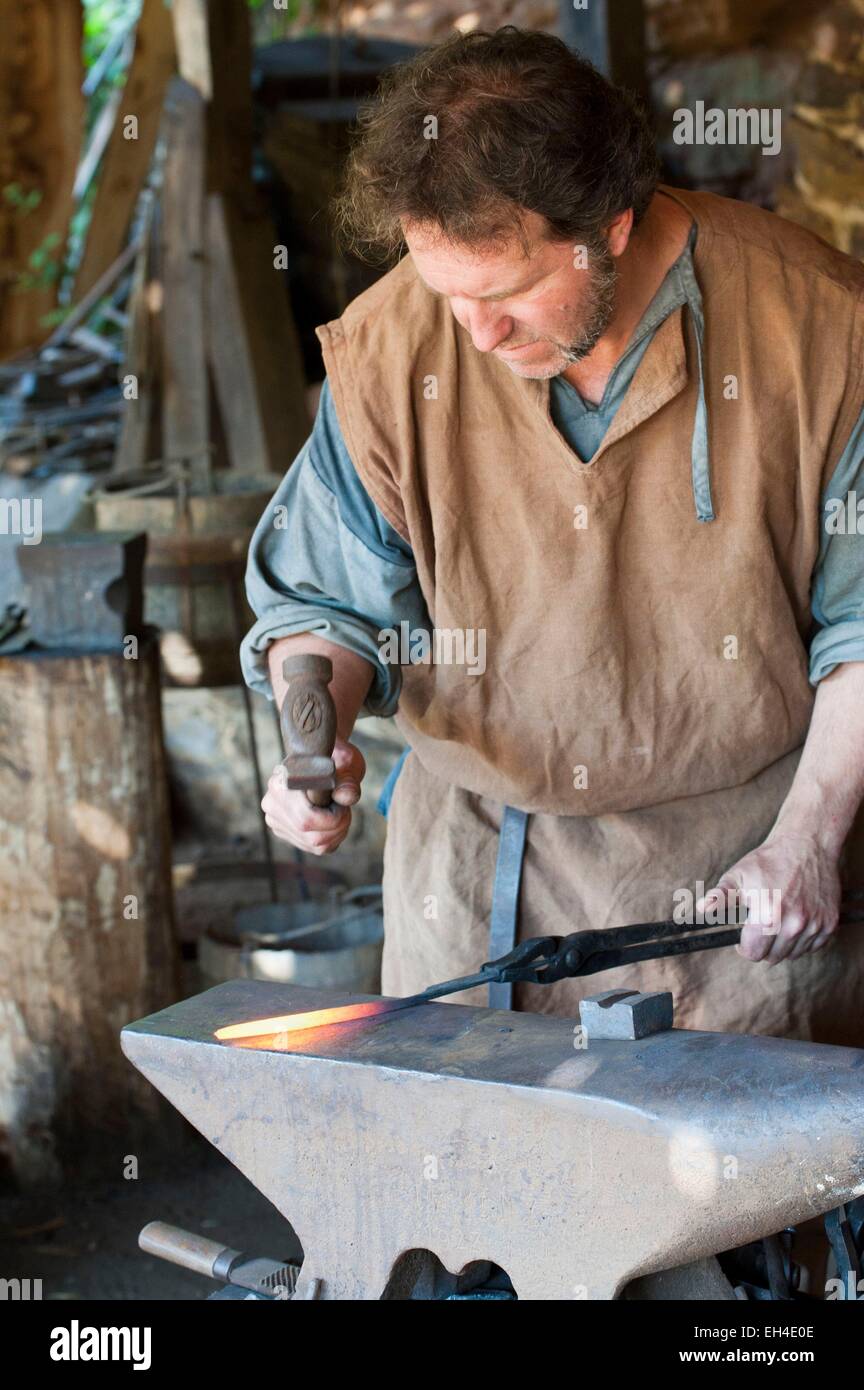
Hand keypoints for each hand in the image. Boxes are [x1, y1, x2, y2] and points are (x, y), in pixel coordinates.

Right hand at [261, 736, 365, 855]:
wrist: (324, 764)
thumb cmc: (335, 761)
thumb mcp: (346, 764)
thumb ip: (348, 781)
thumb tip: (346, 797)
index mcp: (281, 783)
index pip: (306, 819)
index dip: (333, 818)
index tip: (342, 803)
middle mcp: (272, 804)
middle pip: (312, 836)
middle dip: (338, 827)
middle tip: (345, 809)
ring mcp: (276, 821)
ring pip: (315, 844)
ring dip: (338, 832)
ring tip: (340, 812)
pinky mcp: (285, 832)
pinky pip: (315, 847)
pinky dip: (333, 838)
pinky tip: (333, 821)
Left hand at [696, 832, 842, 964]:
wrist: (806, 845)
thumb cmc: (768, 861)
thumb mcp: (737, 876)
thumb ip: (719, 897)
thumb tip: (700, 909)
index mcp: (768, 916)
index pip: (753, 954)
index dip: (744, 947)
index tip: (743, 938)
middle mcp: (794, 925)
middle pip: (773, 957)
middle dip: (763, 945)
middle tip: (761, 924)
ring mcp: (814, 925)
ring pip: (792, 954)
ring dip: (782, 944)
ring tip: (778, 919)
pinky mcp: (829, 924)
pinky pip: (812, 946)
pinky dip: (802, 940)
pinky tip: (795, 919)